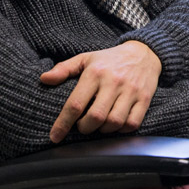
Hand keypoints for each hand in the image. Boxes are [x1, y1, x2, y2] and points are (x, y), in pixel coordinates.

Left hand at [40, 41, 161, 142]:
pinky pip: (132, 123)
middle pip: (96, 117)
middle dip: (85, 128)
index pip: (76, 103)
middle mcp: (113, 82)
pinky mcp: (144, 98)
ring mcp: (131, 91)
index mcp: (95, 72)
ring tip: (99, 124)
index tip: (55, 136)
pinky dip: (121, 129)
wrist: (144, 52)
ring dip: (103, 130)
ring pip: (114, 122)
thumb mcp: (86, 58)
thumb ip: (64, 69)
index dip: (63, 124)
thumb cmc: (110, 59)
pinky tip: (116, 124)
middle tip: (83, 125)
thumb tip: (44, 79)